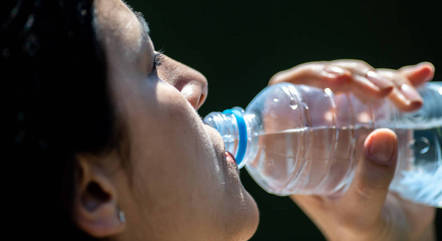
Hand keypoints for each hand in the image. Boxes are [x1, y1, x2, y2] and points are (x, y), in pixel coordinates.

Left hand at [269, 60, 435, 240]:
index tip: (337, 79)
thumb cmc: (362, 235)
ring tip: (411, 101)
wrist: (396, 240)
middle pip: (327, 84)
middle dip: (355, 77)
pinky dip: (405, 81)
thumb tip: (381, 135)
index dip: (305, 78)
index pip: (287, 100)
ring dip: (386, 81)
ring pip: (358, 84)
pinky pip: (387, 95)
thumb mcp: (359, 214)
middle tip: (383, 91)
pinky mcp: (378, 124)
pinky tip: (422, 74)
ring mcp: (349, 125)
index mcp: (298, 150)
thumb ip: (368, 184)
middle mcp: (320, 132)